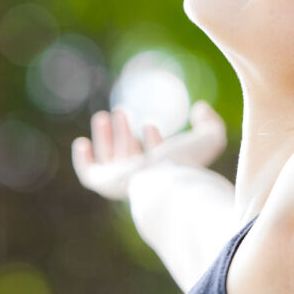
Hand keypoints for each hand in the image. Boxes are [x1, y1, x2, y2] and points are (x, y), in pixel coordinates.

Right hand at [71, 100, 227, 200]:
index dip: (153, 141)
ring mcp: (125, 182)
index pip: (157, 159)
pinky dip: (83, 160)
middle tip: (120, 111)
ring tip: (103, 116)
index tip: (151, 124)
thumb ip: (211, 122)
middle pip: (131, 158)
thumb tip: (200, 108)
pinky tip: (82, 143)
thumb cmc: (189, 165)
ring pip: (112, 161)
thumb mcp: (209, 139)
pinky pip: (90, 175)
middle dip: (125, 135)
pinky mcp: (106, 184)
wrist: (167, 185)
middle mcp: (146, 178)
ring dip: (106, 138)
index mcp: (168, 173)